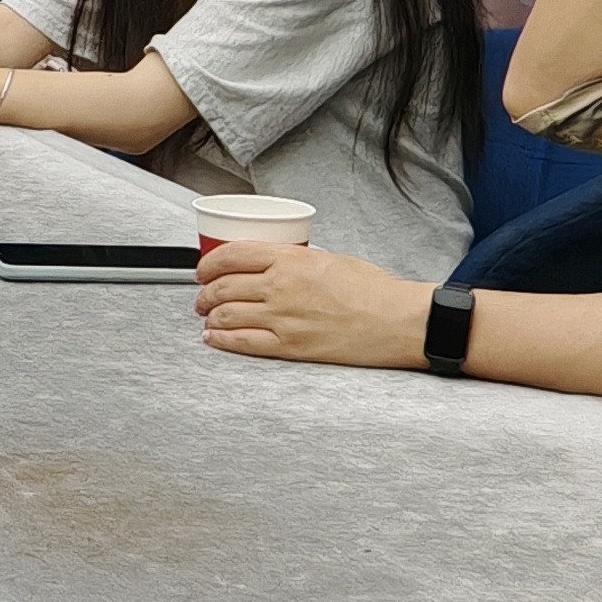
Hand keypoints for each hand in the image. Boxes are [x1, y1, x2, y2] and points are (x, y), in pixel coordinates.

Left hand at [195, 242, 435, 368]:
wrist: (400, 321)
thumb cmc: (374, 290)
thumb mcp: (330, 258)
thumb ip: (296, 261)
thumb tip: (272, 265)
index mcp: (291, 258)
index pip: (232, 254)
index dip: (208, 263)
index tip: (202, 269)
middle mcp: (281, 286)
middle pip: (223, 286)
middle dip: (205, 292)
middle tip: (202, 296)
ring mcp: (283, 318)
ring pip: (227, 315)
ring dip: (209, 316)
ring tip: (207, 317)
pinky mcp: (291, 347)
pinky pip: (243, 343)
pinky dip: (221, 340)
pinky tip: (213, 338)